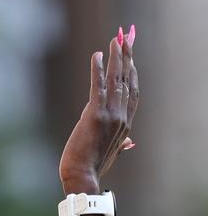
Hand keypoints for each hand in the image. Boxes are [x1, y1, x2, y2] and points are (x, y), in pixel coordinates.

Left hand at [59, 26, 138, 193]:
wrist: (82, 178)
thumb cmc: (92, 167)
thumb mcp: (112, 154)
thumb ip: (122, 144)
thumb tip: (131, 143)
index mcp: (126, 126)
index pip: (134, 93)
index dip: (133, 72)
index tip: (131, 57)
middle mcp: (122, 118)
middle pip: (128, 81)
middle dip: (128, 57)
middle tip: (125, 38)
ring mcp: (110, 116)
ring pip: (116, 80)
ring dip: (116, 58)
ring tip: (115, 40)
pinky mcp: (94, 115)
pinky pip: (98, 87)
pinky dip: (98, 70)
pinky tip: (97, 56)